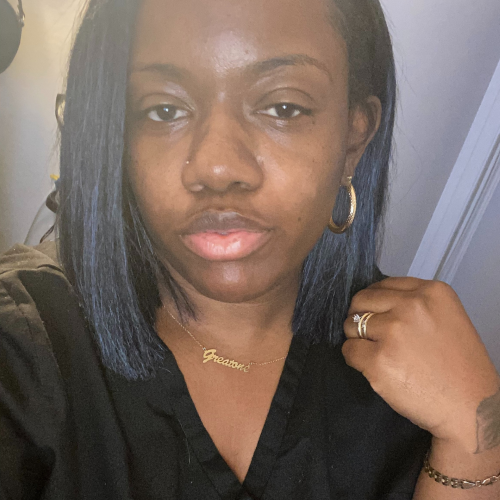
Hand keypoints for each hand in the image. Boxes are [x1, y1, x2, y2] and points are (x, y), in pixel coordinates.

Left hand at [342, 277, 499, 453]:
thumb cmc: (460, 367)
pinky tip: (374, 368)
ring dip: (357, 338)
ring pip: (351, 324)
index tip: (377, 314)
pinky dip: (355, 359)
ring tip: (377, 353)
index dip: (375, 301)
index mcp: (431, 292)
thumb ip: (415, 305)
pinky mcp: (378, 359)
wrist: (472, 408)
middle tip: (371, 335)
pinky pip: (348, 350)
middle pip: (362, 300)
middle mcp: (411, 306)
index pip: (384, 285)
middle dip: (360, 316)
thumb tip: (377, 303)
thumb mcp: (447, 318)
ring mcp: (393, 332)